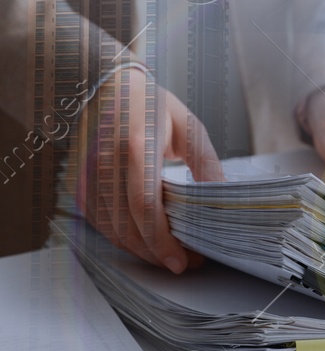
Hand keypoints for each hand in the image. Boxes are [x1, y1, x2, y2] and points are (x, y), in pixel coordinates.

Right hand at [77, 65, 224, 272]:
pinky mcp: (77, 183)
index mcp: (135, 147)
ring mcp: (86, 174)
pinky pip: (97, 222)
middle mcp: (104, 163)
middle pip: (126, 225)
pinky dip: (120, 237)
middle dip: (155, 252)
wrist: (106, 87)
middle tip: (183, 263)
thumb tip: (221, 198)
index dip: (162, 240)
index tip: (182, 261)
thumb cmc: (151, 105)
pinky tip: (143, 242)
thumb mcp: (188, 127)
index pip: (144, 205)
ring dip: (139, 250)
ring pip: (109, 228)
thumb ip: (206, 163)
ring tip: (168, 256)